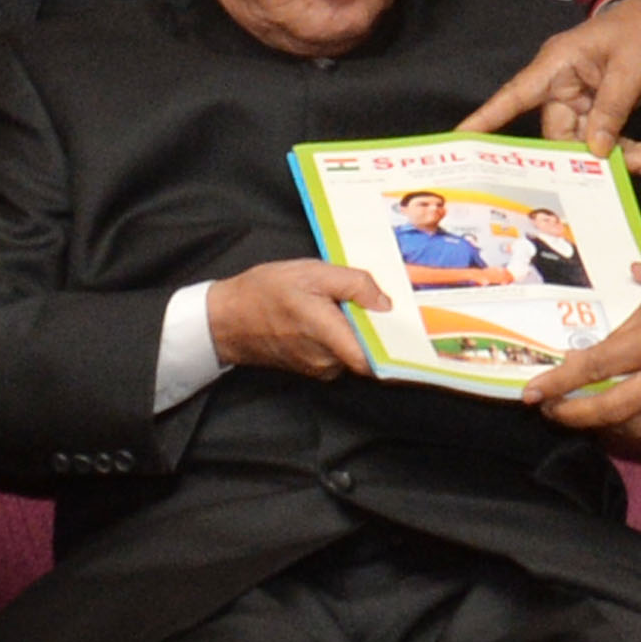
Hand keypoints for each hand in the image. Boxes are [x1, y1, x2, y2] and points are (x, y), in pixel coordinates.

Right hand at [204, 263, 391, 381]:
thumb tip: (385, 303)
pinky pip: (340, 353)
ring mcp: (319, 368)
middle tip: (384, 304)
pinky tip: (336, 315)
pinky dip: (344, 336)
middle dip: (378, 329)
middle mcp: (327, 361)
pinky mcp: (313, 368)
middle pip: (370, 352)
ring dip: (359, 331)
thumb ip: (353, 285)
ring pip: (355, 351)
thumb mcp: (311, 273)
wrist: (226, 318)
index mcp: (329, 336)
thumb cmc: (264, 292)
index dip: (398, 351)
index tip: (415, 335)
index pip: (375, 361)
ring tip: (350, 305)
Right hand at [463, 0, 640, 159]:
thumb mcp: (629, 67)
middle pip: (558, 135)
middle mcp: (561, 87)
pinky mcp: (599, 112)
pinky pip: (606, 139)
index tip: (460, 141)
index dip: (486, 119)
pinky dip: (628, 151)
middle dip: (588, 159)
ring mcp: (580, 102)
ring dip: (620, 157)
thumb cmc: (639, 31)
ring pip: (586, 143)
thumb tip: (594, 150)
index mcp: (556, 66)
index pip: (514, 96)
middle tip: (625, 173)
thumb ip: (612, 108)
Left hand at [517, 239, 640, 453]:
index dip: (561, 383)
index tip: (533, 393)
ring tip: (586, 419)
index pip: (599, 365)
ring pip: (638, 428)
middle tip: (551, 412)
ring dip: (604, 428)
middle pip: (612, 408)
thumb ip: (639, 296)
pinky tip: (626, 428)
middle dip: (573, 415)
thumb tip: (621, 288)